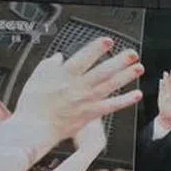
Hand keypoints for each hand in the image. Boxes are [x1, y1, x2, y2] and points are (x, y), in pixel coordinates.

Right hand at [13, 37, 143, 155]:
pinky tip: (135, 95)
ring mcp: (86, 101)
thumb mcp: (35, 78)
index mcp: (64, 75)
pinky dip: (125, 100)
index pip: (84, 58)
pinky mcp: (90, 114)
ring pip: (110, 86)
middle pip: (103, 71)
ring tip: (138, 68)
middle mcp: (78, 87)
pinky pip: (111, 106)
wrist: (34, 129)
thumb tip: (58, 57)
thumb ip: (48, 65)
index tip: (108, 42)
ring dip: (126, 76)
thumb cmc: (33, 106)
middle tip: (131, 54)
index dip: (97, 49)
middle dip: (119, 61)